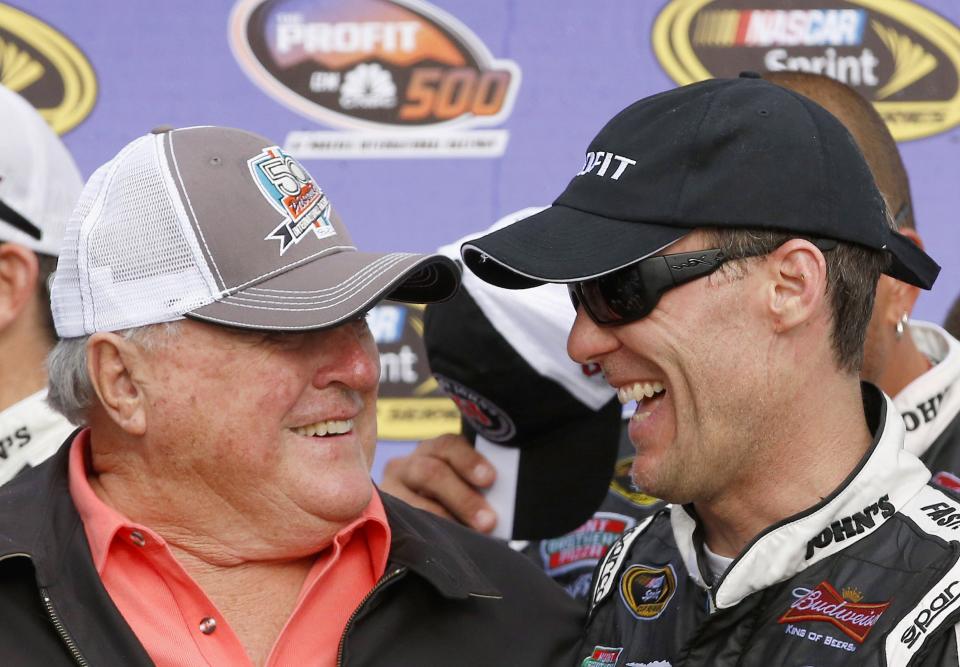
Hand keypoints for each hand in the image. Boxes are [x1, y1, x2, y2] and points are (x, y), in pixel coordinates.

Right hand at [381, 433, 497, 532]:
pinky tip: (437, 544)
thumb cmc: (451, 512)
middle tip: (488, 521)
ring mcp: (389, 490)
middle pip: (431, 471)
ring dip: (444, 517)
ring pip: (412, 502)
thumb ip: (477, 490)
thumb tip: (501, 504)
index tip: (490, 479)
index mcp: (433, 452)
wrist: (414, 540)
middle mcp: (407, 465)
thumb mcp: (461, 493)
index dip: (470, 460)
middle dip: (463, 497)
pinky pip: (397, 521)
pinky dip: (421, 531)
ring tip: (467, 537)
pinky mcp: (378, 514)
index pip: (448, 445)